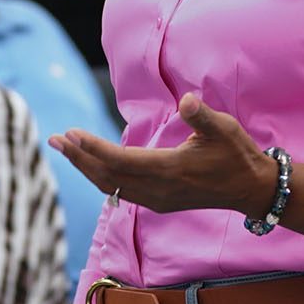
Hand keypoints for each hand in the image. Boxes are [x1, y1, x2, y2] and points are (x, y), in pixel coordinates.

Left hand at [51, 93, 276, 217]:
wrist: (249, 188)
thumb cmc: (236, 153)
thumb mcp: (224, 129)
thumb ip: (202, 116)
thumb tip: (187, 100)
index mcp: (169, 170)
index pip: (119, 161)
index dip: (92, 148)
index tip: (69, 134)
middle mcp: (158, 190)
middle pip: (107, 176)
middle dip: (78, 158)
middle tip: (53, 139)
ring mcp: (157, 200)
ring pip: (111, 187)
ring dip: (85, 168)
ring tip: (65, 149)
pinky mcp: (160, 203)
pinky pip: (122, 193)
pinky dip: (102, 179)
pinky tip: (92, 167)